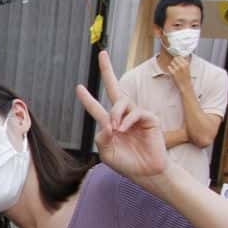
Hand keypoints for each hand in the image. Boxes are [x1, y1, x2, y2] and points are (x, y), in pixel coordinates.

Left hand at [76, 51, 168, 184]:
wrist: (146, 172)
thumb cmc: (127, 163)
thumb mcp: (107, 152)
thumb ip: (102, 137)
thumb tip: (107, 123)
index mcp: (111, 124)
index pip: (97, 108)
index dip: (87, 98)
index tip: (78, 87)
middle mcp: (123, 116)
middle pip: (114, 88)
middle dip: (107, 71)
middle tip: (101, 54)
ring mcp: (136, 116)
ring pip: (121, 103)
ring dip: (115, 114)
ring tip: (116, 130)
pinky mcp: (149, 118)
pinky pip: (135, 112)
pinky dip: (127, 120)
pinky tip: (124, 130)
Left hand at [167, 54, 192, 90]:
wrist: (185, 85)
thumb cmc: (186, 77)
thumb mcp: (188, 68)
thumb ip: (185, 62)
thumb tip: (184, 57)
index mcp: (186, 64)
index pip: (180, 56)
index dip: (177, 57)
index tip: (176, 58)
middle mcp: (182, 65)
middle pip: (175, 58)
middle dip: (174, 60)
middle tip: (175, 64)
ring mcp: (177, 69)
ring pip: (172, 62)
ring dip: (172, 64)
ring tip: (174, 68)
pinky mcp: (173, 73)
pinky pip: (169, 67)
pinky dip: (170, 68)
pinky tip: (171, 70)